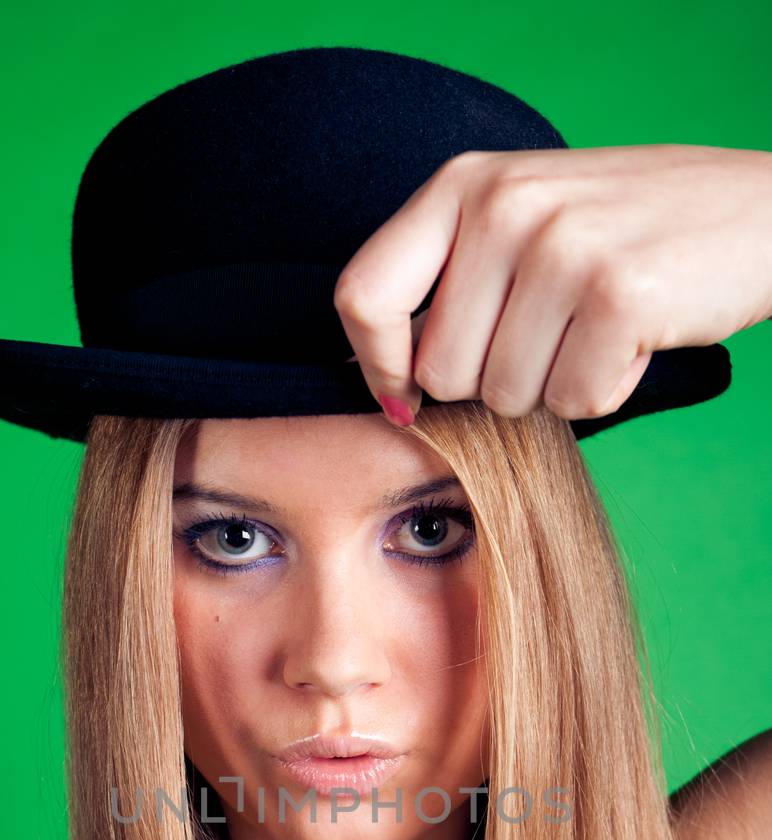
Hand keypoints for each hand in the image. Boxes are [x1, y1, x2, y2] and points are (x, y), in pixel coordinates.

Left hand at [333, 143, 771, 426]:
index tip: (405, 396)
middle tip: (552, 334)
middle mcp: (504, 205)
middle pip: (440, 372)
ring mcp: (561, 246)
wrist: (756, 212)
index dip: (377, 366)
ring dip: (552, 386)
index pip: (363, 296)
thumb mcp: (523, 220)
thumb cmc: (628, 232)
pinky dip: (606, 390)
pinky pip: (573, 402)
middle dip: (492, 380)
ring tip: (595, 329)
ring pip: (505, 397)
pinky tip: (632, 341)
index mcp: (464, 183)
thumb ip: (452, 280)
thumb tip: (390, 387)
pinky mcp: (617, 295)